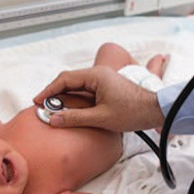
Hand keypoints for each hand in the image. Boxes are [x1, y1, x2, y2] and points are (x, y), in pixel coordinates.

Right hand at [33, 67, 164, 131]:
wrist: (156, 111)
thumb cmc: (133, 112)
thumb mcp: (101, 118)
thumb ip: (75, 118)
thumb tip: (54, 119)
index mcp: (96, 76)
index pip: (65, 79)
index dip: (49, 91)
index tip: (38, 101)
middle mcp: (98, 75)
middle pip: (69, 81)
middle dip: (55, 94)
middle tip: (43, 107)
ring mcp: (103, 81)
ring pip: (77, 87)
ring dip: (65, 98)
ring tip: (54, 110)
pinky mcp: (107, 89)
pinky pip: (86, 92)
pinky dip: (76, 101)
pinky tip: (71, 111)